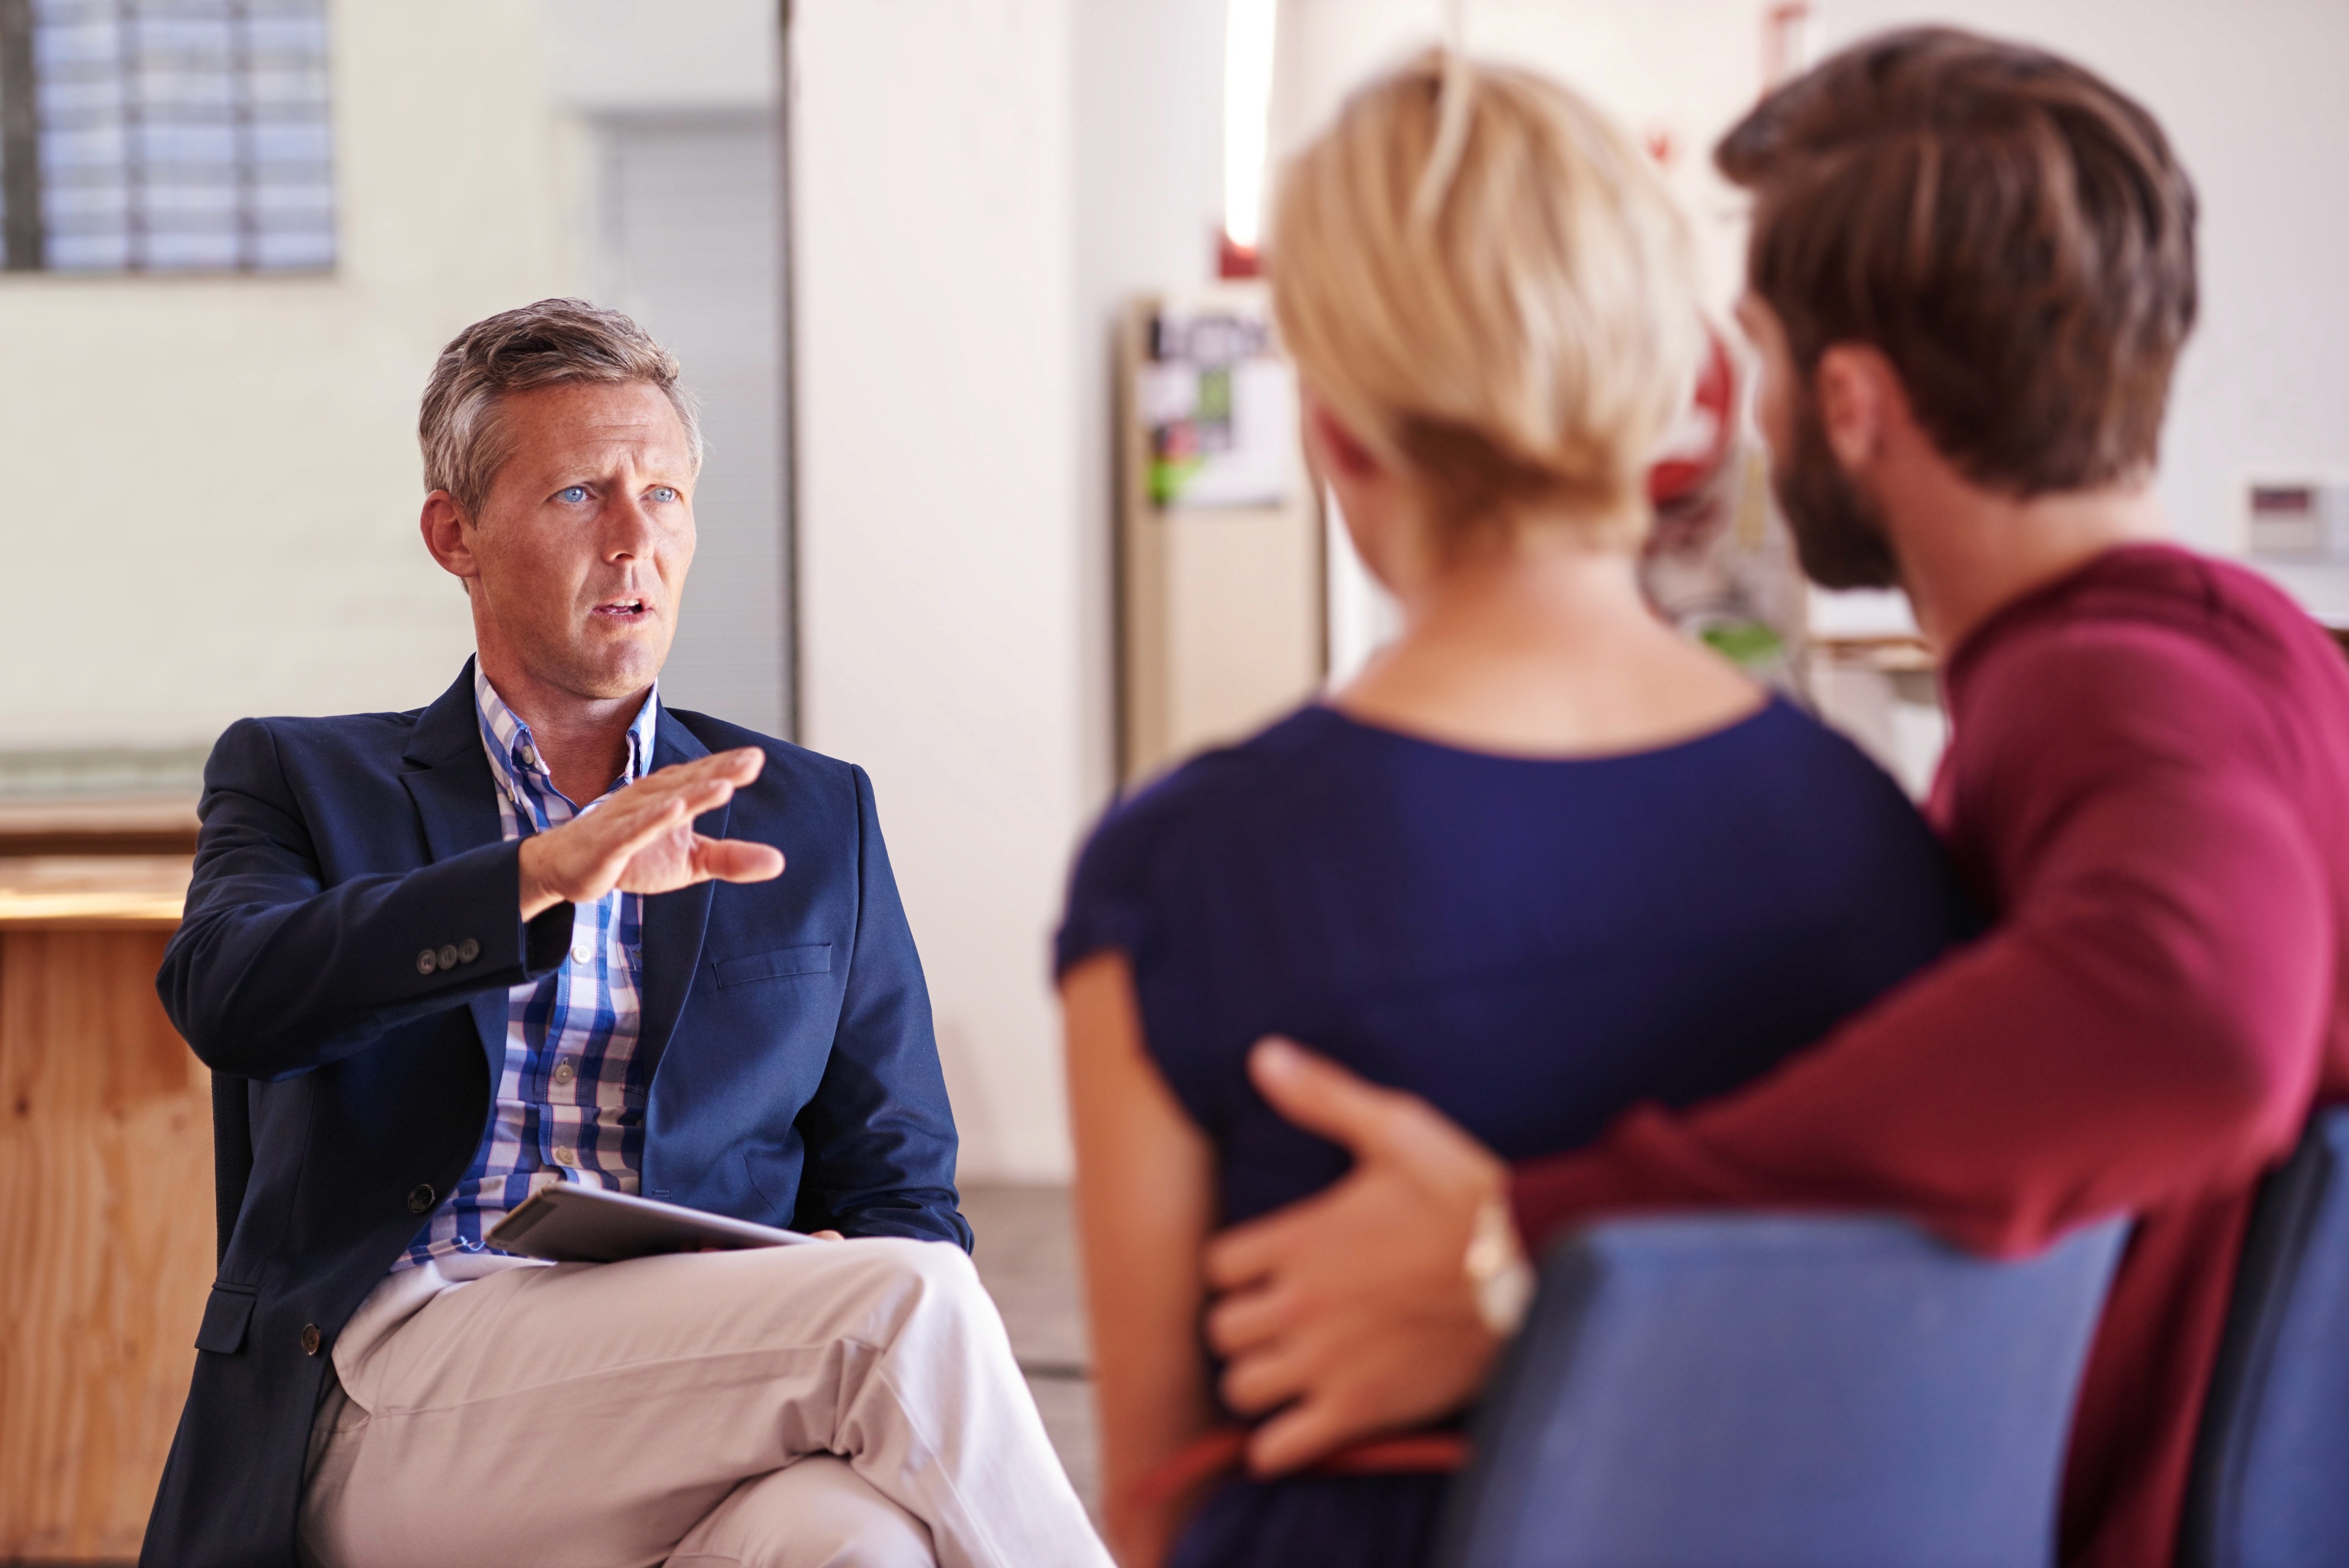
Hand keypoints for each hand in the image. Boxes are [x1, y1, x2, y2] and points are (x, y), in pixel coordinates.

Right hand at [517, 748, 784, 919]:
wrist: (570, 868)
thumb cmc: (635, 858)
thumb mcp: (691, 863)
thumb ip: (731, 859)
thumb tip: (780, 862)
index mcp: (671, 796)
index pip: (703, 778)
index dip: (728, 768)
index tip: (756, 758)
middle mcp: (651, 799)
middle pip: (689, 783)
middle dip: (719, 771)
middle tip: (750, 760)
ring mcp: (628, 819)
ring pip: (665, 803)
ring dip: (693, 793)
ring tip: (723, 784)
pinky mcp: (610, 844)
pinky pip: (633, 830)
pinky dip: (652, 819)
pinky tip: (673, 809)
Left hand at [1201, 1039, 1509, 1474]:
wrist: (1540, 1281)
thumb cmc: (1472, 1205)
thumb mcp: (1402, 1132)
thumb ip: (1325, 1097)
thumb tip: (1262, 1054)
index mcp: (1300, 1240)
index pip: (1215, 1268)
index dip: (1238, 1268)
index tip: (1271, 1266)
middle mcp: (1300, 1305)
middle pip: (1220, 1330)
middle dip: (1243, 1323)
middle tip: (1280, 1316)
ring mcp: (1325, 1364)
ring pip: (1239, 1388)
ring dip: (1257, 1379)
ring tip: (1290, 1365)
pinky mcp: (1359, 1412)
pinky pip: (1278, 1449)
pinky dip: (1279, 1443)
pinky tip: (1302, 1421)